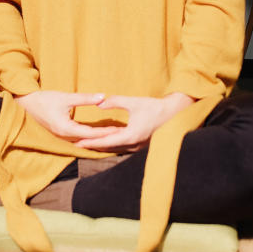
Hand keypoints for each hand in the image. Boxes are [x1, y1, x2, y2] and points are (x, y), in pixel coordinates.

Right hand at [15, 90, 120, 143]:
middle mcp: (65, 136)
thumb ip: (85, 98)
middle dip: (105, 137)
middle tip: (121, 134)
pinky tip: (98, 134)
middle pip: (89, 140)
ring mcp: (62, 136)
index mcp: (66, 129)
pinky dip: (90, 137)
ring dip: (97, 138)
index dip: (106, 132)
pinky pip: (79, 138)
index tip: (119, 129)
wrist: (27, 103)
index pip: (91, 133)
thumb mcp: (66, 97)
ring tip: (112, 135)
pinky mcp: (61, 133)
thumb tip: (103, 97)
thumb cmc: (45, 99)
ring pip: (84, 141)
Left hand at [74, 93, 195, 153]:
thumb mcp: (133, 102)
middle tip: (77, 145)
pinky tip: (106, 142)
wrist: (175, 114)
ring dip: (102, 146)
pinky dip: (112, 145)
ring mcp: (138, 147)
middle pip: (108, 148)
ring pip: (115, 149)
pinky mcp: (141, 144)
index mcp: (130, 136)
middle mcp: (133, 145)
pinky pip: (123, 147)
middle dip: (93, 146)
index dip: (90, 142)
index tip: (77, 143)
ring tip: (88, 145)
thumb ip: (115, 102)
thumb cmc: (154, 107)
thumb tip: (99, 103)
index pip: (105, 141)